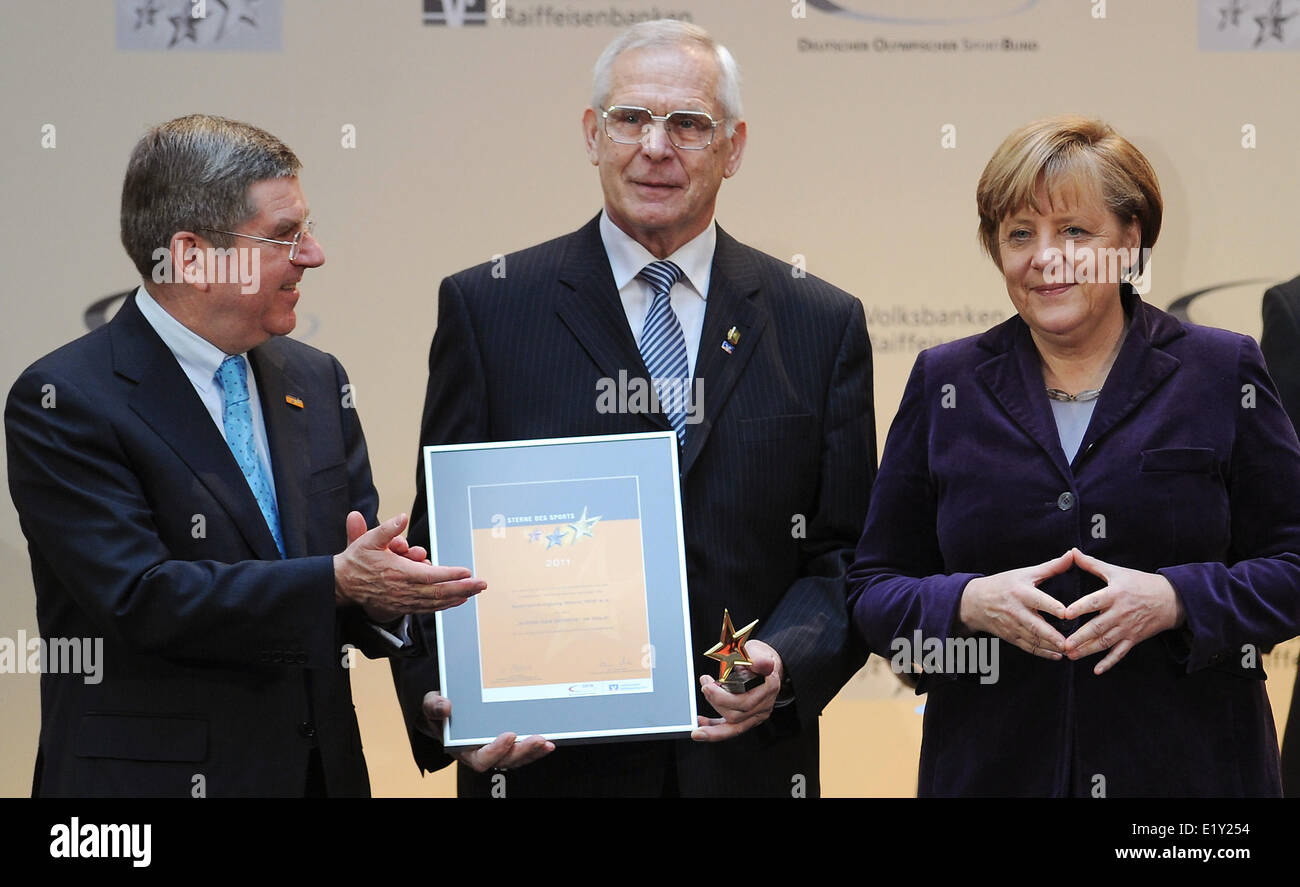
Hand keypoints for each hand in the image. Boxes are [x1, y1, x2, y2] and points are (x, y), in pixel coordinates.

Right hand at [333, 512, 484, 616]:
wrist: (342, 584)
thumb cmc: (357, 560)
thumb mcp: (369, 540)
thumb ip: (387, 529)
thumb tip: (403, 517)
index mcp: (398, 572)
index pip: (431, 576)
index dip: (451, 575)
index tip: (467, 572)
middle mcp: (404, 590)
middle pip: (439, 592)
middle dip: (463, 588)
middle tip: (482, 584)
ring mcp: (403, 600)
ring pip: (435, 602)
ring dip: (457, 597)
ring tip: (474, 592)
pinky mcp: (402, 606)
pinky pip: (427, 608)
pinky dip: (444, 605)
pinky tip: (456, 600)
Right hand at [421, 692, 553, 771]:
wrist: (446, 710)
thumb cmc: (439, 711)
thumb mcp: (430, 705)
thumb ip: (434, 706)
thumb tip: (445, 706)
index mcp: (463, 750)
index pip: (481, 759)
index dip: (496, 751)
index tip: (508, 736)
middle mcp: (482, 754)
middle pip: (505, 761)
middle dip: (522, 751)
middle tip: (538, 739)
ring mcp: (497, 750)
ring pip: (517, 758)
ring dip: (533, 751)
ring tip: (547, 741)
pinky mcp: (507, 744)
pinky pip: (523, 750)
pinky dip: (536, 747)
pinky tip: (549, 740)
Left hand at [692, 639, 781, 741]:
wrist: (767, 665)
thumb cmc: (758, 657)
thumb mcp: (758, 652)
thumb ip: (759, 659)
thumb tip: (761, 663)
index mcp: (768, 687)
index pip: (744, 702)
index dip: (721, 697)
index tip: (707, 685)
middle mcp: (764, 705)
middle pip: (736, 715)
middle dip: (714, 702)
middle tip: (704, 685)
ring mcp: (757, 715)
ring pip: (732, 726)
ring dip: (712, 715)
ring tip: (705, 695)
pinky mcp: (748, 720)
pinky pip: (730, 729)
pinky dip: (713, 728)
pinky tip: (701, 724)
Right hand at [958, 551, 1071, 658]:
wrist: (975, 601)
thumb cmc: (1003, 584)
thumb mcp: (1025, 573)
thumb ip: (1051, 567)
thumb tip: (1073, 554)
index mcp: (1021, 592)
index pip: (1038, 600)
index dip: (1052, 607)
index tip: (1066, 614)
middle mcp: (1015, 610)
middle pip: (1035, 625)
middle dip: (1052, 636)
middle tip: (1069, 643)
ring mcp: (1012, 625)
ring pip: (1033, 639)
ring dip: (1050, 647)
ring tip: (1068, 651)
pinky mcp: (1010, 636)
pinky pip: (1027, 646)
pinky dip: (1042, 653)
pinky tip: (1056, 656)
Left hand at [1062, 548, 1185, 674]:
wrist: (1171, 599)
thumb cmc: (1140, 583)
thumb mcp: (1117, 571)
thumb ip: (1092, 564)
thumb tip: (1072, 552)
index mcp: (1114, 594)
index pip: (1094, 602)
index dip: (1080, 608)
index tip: (1065, 614)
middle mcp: (1120, 613)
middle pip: (1098, 626)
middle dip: (1080, 637)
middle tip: (1064, 645)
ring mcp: (1128, 628)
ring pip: (1105, 642)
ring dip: (1088, 650)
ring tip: (1071, 655)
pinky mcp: (1134, 639)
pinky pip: (1121, 653)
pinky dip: (1109, 662)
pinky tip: (1097, 670)